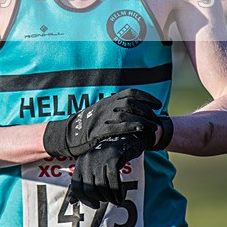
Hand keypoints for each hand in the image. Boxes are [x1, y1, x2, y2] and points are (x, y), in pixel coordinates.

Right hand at [43, 88, 161, 157]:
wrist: (68, 133)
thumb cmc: (87, 124)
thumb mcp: (101, 110)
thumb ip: (115, 108)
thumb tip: (133, 110)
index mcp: (108, 100)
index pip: (131, 93)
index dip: (146, 97)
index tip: (157, 104)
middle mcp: (106, 106)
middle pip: (132, 103)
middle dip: (148, 111)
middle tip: (157, 119)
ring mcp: (102, 118)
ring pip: (128, 115)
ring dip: (144, 121)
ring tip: (155, 128)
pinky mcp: (99, 130)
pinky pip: (118, 127)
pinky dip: (131, 128)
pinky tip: (140, 131)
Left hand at [67, 134, 144, 208]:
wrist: (125, 138)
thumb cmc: (108, 157)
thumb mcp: (92, 167)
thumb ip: (82, 183)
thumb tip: (71, 202)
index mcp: (81, 163)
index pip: (76, 186)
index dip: (84, 199)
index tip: (95, 205)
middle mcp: (88, 160)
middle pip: (89, 188)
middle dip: (99, 198)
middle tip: (107, 200)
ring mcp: (100, 158)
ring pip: (101, 186)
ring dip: (109, 197)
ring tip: (115, 200)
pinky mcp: (113, 158)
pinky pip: (113, 181)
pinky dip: (117, 192)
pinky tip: (120, 198)